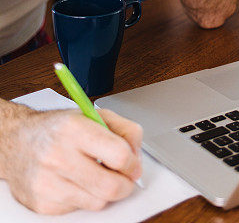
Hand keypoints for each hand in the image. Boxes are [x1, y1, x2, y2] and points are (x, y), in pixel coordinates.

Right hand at [1, 105, 142, 214]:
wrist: (16, 142)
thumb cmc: (58, 128)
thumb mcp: (93, 114)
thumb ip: (124, 129)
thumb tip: (137, 156)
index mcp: (75, 129)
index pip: (118, 155)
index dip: (133, 162)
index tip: (133, 164)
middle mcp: (59, 156)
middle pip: (110, 186)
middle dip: (125, 184)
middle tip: (124, 177)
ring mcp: (49, 183)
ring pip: (97, 202)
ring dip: (104, 191)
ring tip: (96, 174)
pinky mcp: (43, 204)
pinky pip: (79, 209)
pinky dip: (84, 197)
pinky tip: (76, 182)